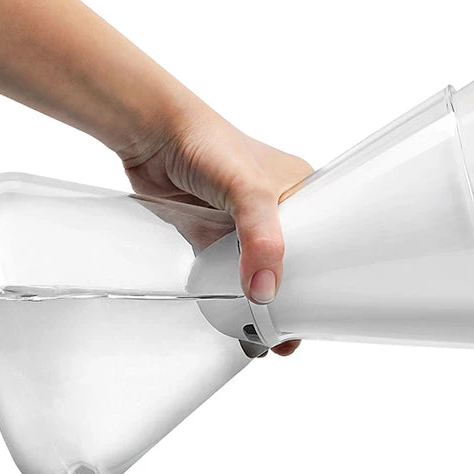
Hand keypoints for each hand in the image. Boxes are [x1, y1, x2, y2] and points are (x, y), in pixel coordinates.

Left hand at [122, 101, 311, 355]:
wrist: (151, 134)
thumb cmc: (206, 143)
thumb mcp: (248, 191)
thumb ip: (261, 240)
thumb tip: (264, 290)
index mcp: (301, 193)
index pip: (322, 246)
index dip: (321, 283)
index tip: (319, 316)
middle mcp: (276, 211)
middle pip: (292, 267)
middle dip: (291, 303)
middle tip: (288, 337)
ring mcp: (243, 226)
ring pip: (259, 274)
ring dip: (260, 304)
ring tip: (265, 339)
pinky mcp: (214, 236)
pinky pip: (228, 274)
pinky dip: (231, 296)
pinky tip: (235, 319)